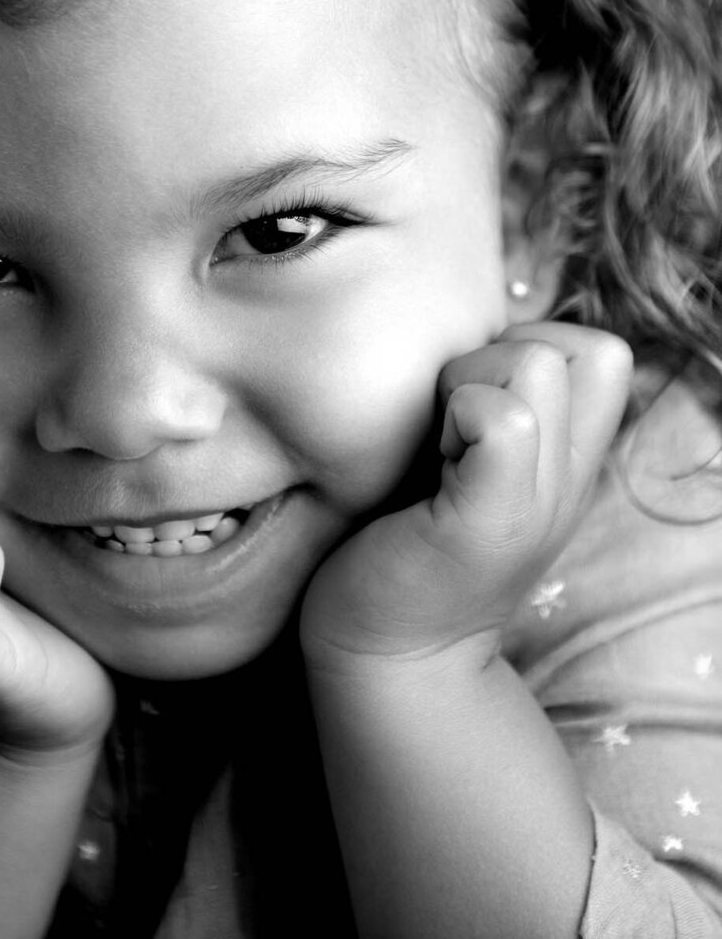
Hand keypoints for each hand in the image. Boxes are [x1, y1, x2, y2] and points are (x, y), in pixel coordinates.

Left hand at [300, 322, 632, 673]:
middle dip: (498, 355)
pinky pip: (503, 420)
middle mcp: (569, 480)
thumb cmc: (401, 542)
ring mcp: (538, 502)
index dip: (533, 345)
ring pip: (538, 364)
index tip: (470, 401)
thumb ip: (489, 404)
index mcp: (567, 462)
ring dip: (467, 383)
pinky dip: (455, 418)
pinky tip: (426, 466)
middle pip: (584, 347)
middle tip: (448, 421)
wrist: (384, 656)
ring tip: (436, 443)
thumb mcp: (466, 463)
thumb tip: (467, 329)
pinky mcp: (490, 521)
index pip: (602, 351)